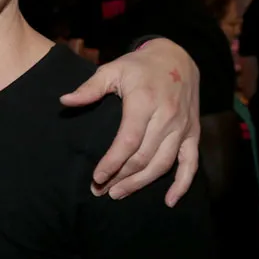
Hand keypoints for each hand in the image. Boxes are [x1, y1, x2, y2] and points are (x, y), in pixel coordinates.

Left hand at [60, 38, 199, 206]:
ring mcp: (183, 126)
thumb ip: (89, 88)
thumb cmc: (138, 66)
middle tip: (100, 190)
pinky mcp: (193, 133)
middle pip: (143, 156)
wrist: (177, 56)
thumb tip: (64, 101)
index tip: (97, 177)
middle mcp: (167, 117)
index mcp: (144, 102)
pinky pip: (191, 163)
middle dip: (121, 177)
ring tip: (119, 193)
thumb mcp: (112, 69)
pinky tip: (169, 201)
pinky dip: (183, 184)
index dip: (112, 162)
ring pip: (163, 163)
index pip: (128, 140)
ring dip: (141, 183)